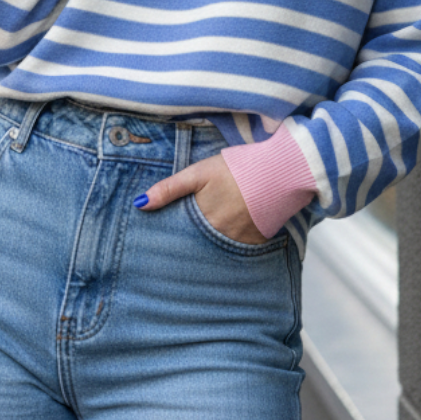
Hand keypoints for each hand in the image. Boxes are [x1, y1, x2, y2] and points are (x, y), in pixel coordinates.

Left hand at [136, 153, 268, 244]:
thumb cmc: (238, 168)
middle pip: (198, 247)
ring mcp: (240, 242)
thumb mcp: (199, 172)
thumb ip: (169, 189)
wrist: (281, 171)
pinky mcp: (258, 243)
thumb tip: (139, 204)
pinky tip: (228, 240)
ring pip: (217, 251)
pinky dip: (232, 247)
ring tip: (204, 243)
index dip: (171, 241)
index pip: (179, 238)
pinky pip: (239, 251)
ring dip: (210, 248)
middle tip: (179, 251)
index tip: (159, 247)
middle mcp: (220, 237)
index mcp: (203, 220)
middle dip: (189, 248)